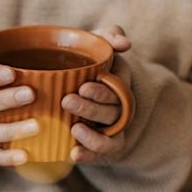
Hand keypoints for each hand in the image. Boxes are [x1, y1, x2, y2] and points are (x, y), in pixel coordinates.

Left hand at [62, 25, 131, 162]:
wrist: (69, 84)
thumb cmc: (84, 61)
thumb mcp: (96, 44)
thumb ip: (109, 36)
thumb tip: (124, 43)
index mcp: (118, 84)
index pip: (117, 89)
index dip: (102, 91)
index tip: (83, 87)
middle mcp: (118, 108)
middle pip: (111, 112)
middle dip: (91, 108)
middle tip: (67, 101)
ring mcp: (111, 129)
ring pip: (109, 136)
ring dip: (93, 136)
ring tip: (74, 129)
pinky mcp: (102, 147)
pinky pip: (102, 155)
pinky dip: (89, 156)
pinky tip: (73, 155)